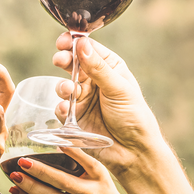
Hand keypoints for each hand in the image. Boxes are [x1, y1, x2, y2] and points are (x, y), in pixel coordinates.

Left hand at [7, 147, 139, 193]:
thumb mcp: (104, 182)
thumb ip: (86, 167)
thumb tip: (59, 147)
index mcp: (101, 179)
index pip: (88, 163)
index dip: (74, 152)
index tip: (59, 141)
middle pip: (62, 181)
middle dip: (40, 170)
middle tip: (23, 161)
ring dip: (30, 186)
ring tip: (15, 175)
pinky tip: (16, 190)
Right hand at [54, 35, 165, 178]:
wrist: (133, 152)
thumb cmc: (134, 117)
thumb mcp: (118, 88)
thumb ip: (98, 68)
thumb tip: (81, 43)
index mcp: (109, 68)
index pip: (88, 49)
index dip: (74, 42)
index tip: (63, 41)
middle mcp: (94, 81)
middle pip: (72, 64)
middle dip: (63, 60)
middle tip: (59, 60)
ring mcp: (83, 100)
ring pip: (64, 86)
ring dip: (63, 86)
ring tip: (68, 91)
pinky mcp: (74, 118)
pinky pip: (61, 108)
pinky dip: (61, 107)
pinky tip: (67, 110)